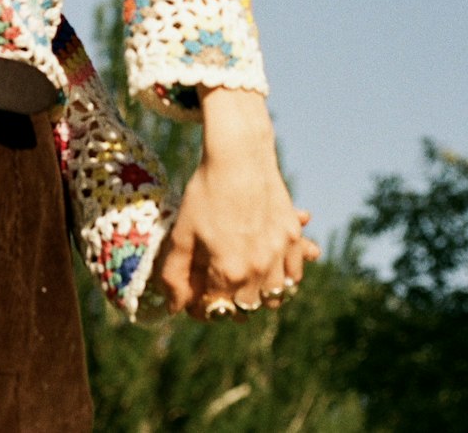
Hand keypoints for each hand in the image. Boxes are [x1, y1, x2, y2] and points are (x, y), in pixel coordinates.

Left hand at [156, 87, 320, 319]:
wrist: (239, 156)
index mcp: (228, 273)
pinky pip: (293, 275)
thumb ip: (175, 275)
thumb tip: (174, 307)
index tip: (193, 296)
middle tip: (214, 286)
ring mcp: (279, 255)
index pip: (214, 311)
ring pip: (272, 298)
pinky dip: (284, 279)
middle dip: (227, 304)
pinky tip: (269, 269)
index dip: (199, 306)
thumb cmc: (205, 191)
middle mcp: (258, 270)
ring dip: (257, 297)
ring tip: (242, 282)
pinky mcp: (293, 239)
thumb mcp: (181, 233)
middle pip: (244, 309)